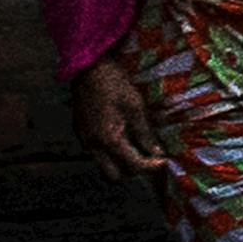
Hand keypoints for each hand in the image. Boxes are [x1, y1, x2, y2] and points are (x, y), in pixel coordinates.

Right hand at [77, 53, 169, 182]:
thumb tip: (156, 153)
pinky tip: (121, 137)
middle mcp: (93, 144)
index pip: (134, 165)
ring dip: (120, 162)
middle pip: (114, 175)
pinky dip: (110, 151)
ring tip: (135, 148)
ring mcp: (84, 139)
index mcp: (109, 139)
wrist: (88, 67)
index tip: (163, 161)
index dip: (152, 166)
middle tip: (147, 158)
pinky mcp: (79, 131)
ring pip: (103, 164)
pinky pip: (95, 152)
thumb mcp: (136, 108)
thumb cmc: (114, 84)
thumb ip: (145, 134)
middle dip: (132, 171)